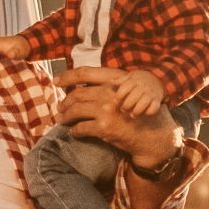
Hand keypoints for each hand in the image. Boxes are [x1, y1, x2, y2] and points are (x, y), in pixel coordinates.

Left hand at [56, 65, 185, 173]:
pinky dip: (74, 131)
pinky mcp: (104, 127)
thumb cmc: (139, 114)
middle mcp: (109, 93)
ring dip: (65, 117)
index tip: (56, 81)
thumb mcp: (127, 93)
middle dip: (65, 103)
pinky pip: (81, 128)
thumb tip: (81, 88)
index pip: (85, 73)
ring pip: (75, 111)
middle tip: (60, 109)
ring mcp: (106, 110)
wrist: (152, 135)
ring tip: (63, 120)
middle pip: (76, 95)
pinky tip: (74, 132)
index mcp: (114, 81)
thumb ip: (108, 88)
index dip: (67, 76)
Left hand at [109, 69, 167, 118]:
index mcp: (134, 81)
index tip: (116, 101)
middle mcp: (143, 87)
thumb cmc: (140, 80)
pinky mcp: (157, 100)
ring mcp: (151, 93)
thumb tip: (111, 82)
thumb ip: (121, 80)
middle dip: (126, 106)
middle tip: (123, 110)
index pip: (124, 89)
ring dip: (136, 111)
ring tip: (132, 115)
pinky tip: (145, 113)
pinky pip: (154, 108)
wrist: (157, 79)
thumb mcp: (130, 77)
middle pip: (132, 97)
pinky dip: (149, 112)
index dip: (118, 97)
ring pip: (143, 103)